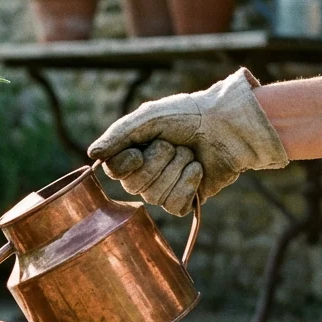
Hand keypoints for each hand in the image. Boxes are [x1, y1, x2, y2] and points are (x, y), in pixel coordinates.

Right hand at [87, 68, 289, 216]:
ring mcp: (163, 189)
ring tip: (191, 154)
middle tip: (176, 145)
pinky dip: (189, 184)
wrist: (228, 125)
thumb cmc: (188, 115)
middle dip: (160, 160)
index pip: (113, 171)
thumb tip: (92, 156)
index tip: (141, 148)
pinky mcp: (185, 200)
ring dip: (178, 169)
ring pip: (155, 196)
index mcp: (131, 152)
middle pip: (134, 185)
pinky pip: (174, 206)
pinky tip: (198, 169)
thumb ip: (118, 135)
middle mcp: (143, 173)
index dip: (127, 162)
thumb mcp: (149, 117)